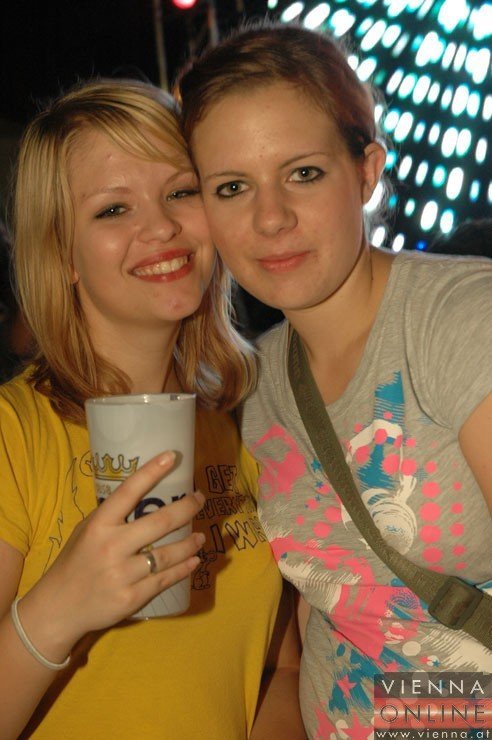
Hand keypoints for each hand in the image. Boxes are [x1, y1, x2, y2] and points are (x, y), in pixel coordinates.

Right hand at [18, 451, 204, 659]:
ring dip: (190, 543)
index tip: (171, 456)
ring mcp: (122, 573)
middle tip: (200, 500)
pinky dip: (184, 568)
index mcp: (99, 525)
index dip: (151, 471)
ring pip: (168, 554)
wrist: (59, 608)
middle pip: (160, 522)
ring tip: (200, 536)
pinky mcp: (131, 597)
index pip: (128, 491)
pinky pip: (165, 579)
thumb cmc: (75, 562)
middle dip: (187, 508)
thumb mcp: (86, 531)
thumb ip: (112, 516)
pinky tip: (194, 560)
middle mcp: (112, 546)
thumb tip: (145, 495)